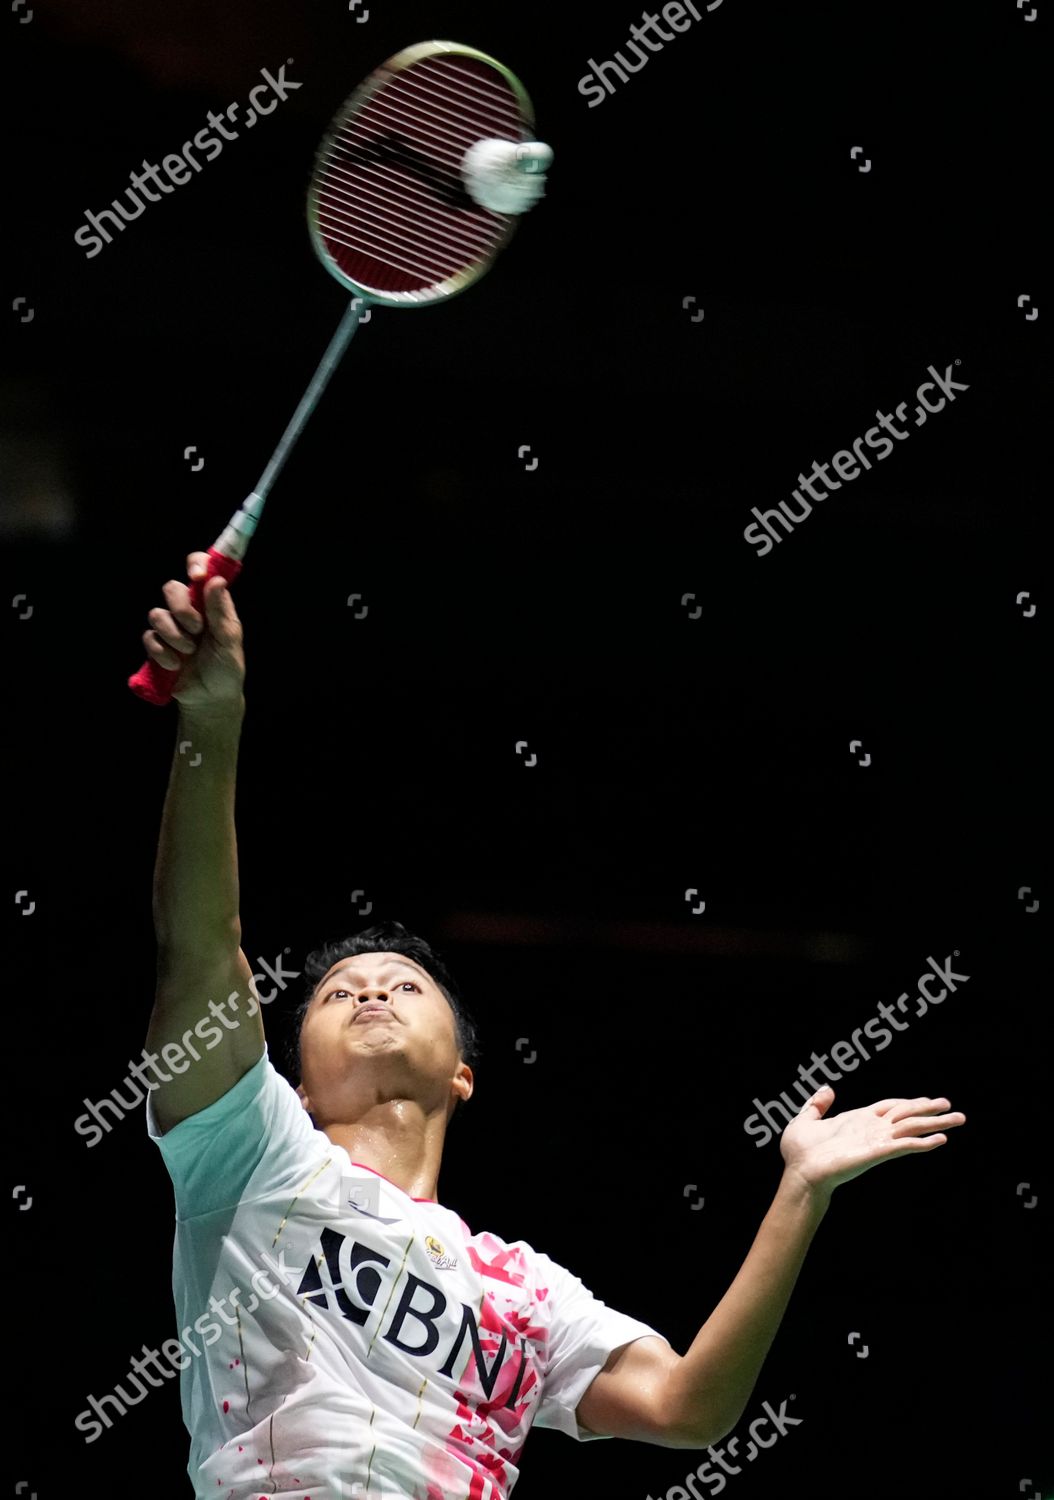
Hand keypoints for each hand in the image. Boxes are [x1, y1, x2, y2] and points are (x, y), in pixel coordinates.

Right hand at [141, 551, 245, 712]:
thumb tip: (216, 580)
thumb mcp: (229, 642)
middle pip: (171, 588)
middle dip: (181, 608)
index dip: (196, 566)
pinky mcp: (157, 646)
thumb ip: (221, 613)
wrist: (210, 699)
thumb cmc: (226, 669)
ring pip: (156, 614)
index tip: (197, 577)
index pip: (200, 571)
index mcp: (210, 605)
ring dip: (174, 634)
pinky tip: (176, 665)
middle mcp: (189, 611)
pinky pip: (149, 638)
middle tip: (197, 629)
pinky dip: (162, 652)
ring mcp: (171, 627)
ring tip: (189, 652)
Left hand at [779, 1085, 965, 1194]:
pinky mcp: (877, 1152)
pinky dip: (923, 1142)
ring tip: (959, 1119)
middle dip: (930, 1111)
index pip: (891, 1107)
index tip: (928, 1099)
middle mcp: (872, 1129)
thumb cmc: (800, 1152)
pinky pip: (904, 1145)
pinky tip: (941, 1139)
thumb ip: (817, 1104)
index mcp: (858, 1120)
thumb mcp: (805, 1120)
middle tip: (953, 1108)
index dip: (910, 1102)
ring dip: (936, 1123)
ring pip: (912, 1128)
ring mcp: (877, 1141)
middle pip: (907, 1115)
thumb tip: (828, 1088)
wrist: (800, 1173)